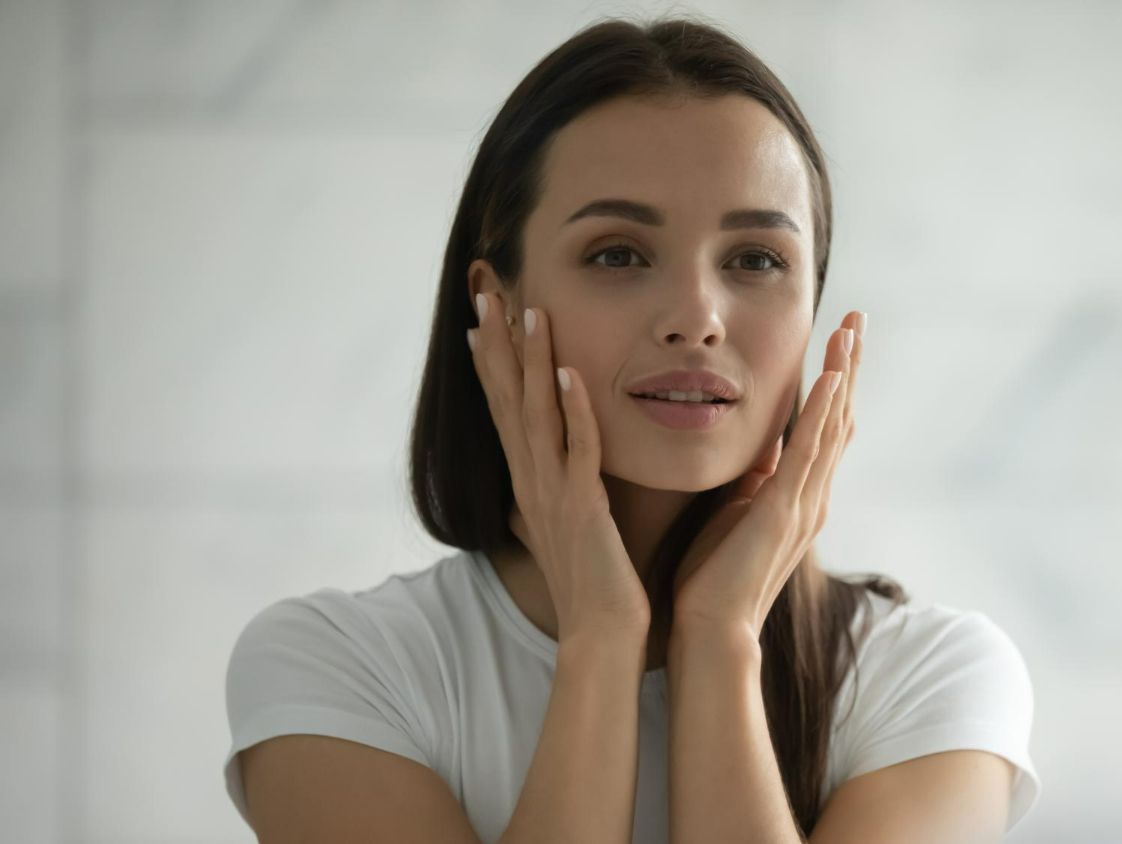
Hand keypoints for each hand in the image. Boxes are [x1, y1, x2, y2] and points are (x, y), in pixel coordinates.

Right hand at [468, 291, 649, 642]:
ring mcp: (554, 493)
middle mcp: (533, 482)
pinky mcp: (583, 507)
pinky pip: (577, 448)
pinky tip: (568, 373)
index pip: (504, 412)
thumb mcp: (561, 538)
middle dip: (497, 345)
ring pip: (536, 413)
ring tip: (529, 311)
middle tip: (487, 293)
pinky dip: (572, 409)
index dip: (491, 366)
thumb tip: (520, 508)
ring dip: (531, 361)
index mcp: (530, 485)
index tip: (480, 321)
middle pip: (507, 400)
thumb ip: (543, 512)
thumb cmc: (591, 588)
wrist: (602, 636)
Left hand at [670, 311, 864, 639]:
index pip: (824, 430)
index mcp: (798, 497)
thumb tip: (759, 449)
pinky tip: (832, 378)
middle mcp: (811, 497)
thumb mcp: (736, 515)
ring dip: (843, 376)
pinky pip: (809, 454)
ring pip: (832, 427)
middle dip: (849, 367)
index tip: (839, 342)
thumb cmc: (714, 580)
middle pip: (840, 419)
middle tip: (857, 320)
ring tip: (851, 331)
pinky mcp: (783, 512)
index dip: (835, 385)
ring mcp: (802, 504)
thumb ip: (753, 482)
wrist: (710, 632)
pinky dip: (823, 414)